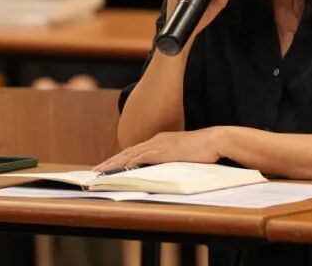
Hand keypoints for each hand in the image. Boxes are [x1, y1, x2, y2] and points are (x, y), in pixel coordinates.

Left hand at [94, 128, 222, 171]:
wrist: (214, 140)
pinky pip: (143, 158)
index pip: (134, 150)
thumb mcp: (182, 154)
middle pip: (128, 152)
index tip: (108, 165)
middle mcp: (156, 141)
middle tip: (96, 170)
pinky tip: (121, 168)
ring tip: (102, 171)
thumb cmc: (202, 149)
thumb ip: (170, 158)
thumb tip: (162, 168)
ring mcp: (159, 145)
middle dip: (111, 162)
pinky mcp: (165, 152)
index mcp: (160, 141)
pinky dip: (130, 163)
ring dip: (115, 164)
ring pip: (131, 155)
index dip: (119, 158)